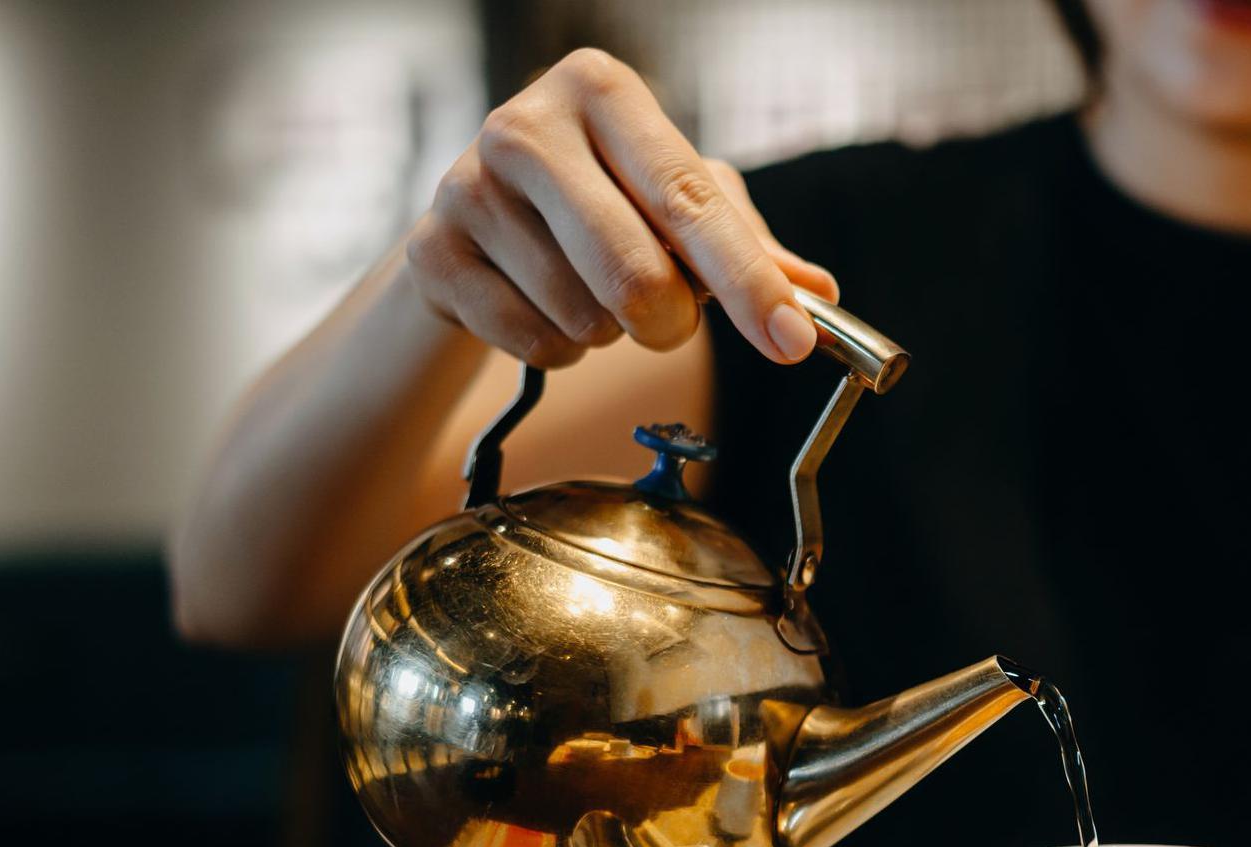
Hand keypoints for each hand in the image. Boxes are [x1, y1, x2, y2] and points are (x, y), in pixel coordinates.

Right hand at [404, 48, 837, 368]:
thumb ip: (748, 243)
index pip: (691, 200)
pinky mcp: (433, 253)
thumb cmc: (600, 197)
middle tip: (671, 321)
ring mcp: (467, 187)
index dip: (749, 281)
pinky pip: (536, 344)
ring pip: (585, 318)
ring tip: (589, 290)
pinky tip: (546, 306)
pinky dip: (561, 351)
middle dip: (673, 322)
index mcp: (602, 91)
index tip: (792, 341)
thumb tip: (817, 293)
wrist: (477, 216)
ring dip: (609, 332)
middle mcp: (526, 126)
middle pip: (636, 273)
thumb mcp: (677, 198)